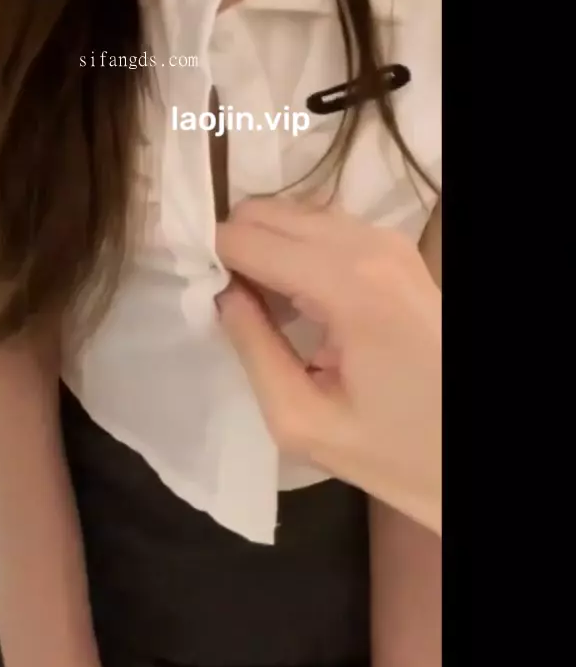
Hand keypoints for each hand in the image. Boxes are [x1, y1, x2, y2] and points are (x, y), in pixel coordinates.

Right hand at [215, 197, 440, 534]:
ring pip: (295, 213)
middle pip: (268, 212)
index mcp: (349, 284)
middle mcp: (371, 244)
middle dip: (236, 249)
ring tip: (263, 308)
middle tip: (227, 303)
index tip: (196, 297)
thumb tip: (220, 294)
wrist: (470, 454)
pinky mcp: (399, 250)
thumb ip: (252, 348)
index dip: (210, 262)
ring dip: (267, 248)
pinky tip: (298, 301)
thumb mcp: (302, 420)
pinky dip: (297, 250)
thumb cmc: (394, 450)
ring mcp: (390, 241)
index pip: (246, 238)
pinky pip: (324, 226)